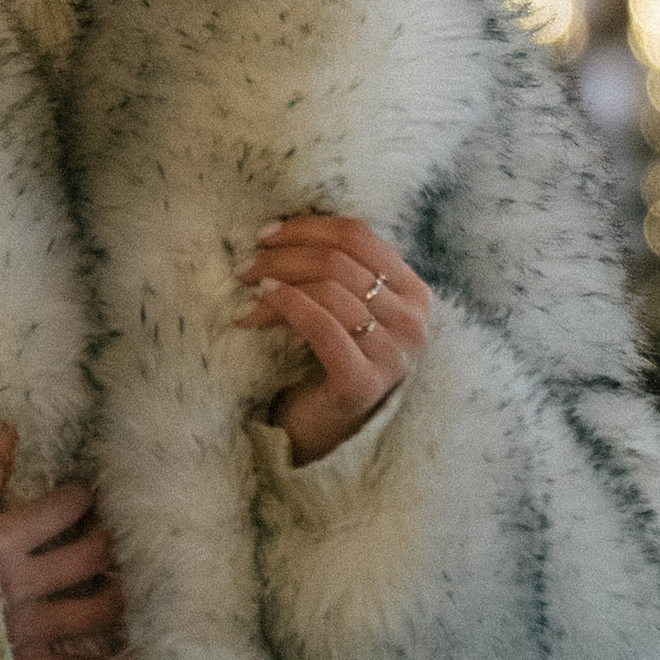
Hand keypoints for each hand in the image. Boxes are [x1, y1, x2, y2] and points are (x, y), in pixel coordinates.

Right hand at [0, 422, 127, 659]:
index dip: (84, 498)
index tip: (89, 496)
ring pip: (98, 612)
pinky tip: (130, 657)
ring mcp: (26, 630)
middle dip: (112, 539)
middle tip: (119, 534)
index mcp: (2, 540)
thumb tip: (9, 429)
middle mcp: (23, 585)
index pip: (65, 509)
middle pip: (93, 557)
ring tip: (132, 582)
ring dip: (121, 595)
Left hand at [235, 216, 432, 464]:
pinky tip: (257, 309)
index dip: (306, 227)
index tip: (264, 233)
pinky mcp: (364, 383)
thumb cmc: (325, 362)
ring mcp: (394, 355)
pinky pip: (322, 326)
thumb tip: (278, 227)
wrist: (320, 433)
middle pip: (340, 260)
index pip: (359, 236)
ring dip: (278, 280)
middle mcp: (414, 322)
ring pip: (329, 288)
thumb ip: (333, 270)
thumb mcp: (340, 307)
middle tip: (244, 264)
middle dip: (283, 254)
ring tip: (247, 288)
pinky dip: (286, 306)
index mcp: (414, 293)